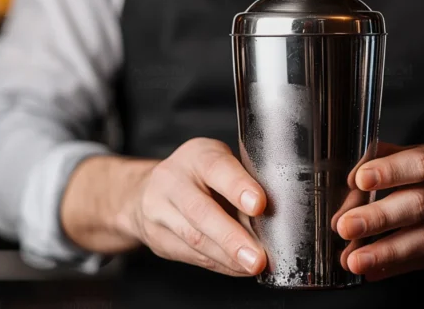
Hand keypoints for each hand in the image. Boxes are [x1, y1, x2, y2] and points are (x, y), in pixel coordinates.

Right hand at [116, 138, 267, 275]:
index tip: (259, 205)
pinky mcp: (157, 237)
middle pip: (201, 211)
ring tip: (252, 266)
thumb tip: (275, 219)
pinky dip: (220, 264)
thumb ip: (244, 185)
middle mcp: (173, 179)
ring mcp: (159, 209)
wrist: (148, 190)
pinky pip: (192, 255)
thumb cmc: (199, 176)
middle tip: (257, 257)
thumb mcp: (221, 165)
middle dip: (232, 237)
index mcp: (197, 155)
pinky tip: (238, 268)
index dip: (238, 187)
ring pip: (194, 238)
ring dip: (228, 257)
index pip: (217, 168)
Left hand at [336, 143, 423, 280]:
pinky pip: (422, 261)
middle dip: (378, 218)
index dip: (389, 171)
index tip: (360, 181)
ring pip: (423, 239)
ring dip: (384, 252)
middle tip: (345, 226)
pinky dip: (393, 266)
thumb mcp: (415, 156)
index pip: (418, 163)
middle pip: (418, 205)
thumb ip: (380, 163)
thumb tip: (350, 185)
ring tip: (354, 260)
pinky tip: (370, 271)